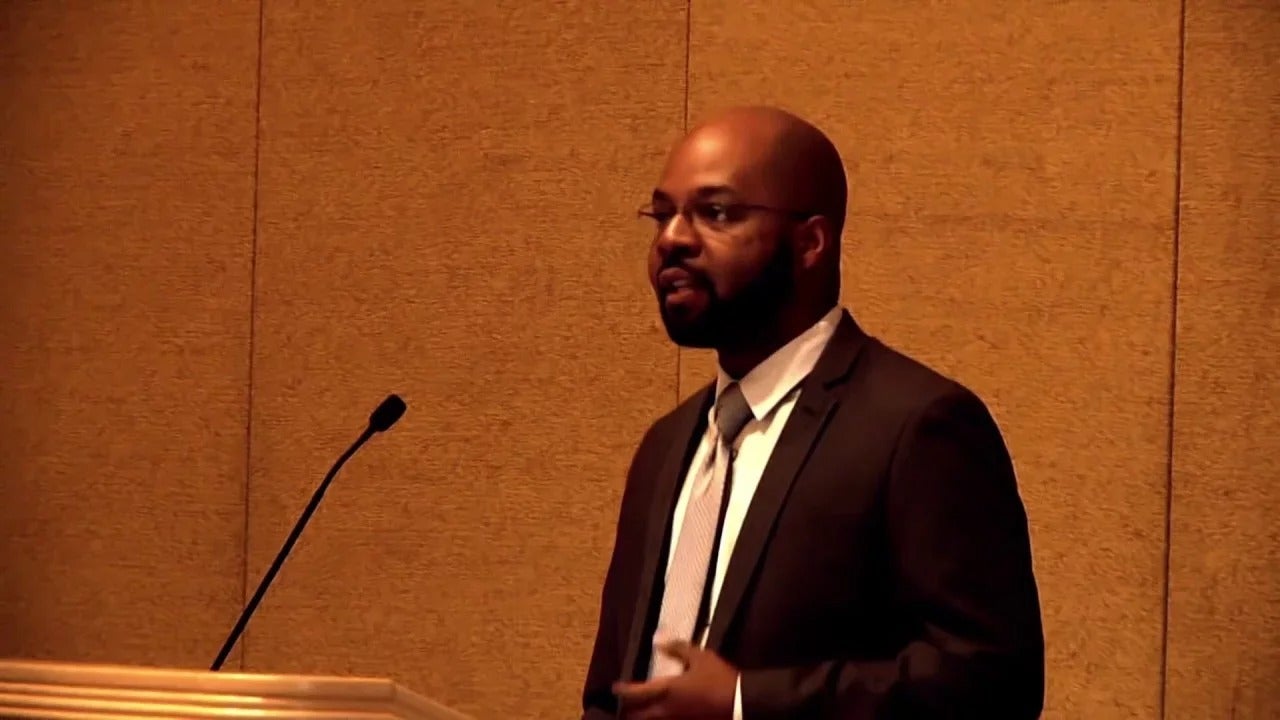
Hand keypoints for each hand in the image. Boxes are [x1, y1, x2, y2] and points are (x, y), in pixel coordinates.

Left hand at [612, 640, 736, 718]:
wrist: (742, 703)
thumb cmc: (720, 678)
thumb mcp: (700, 657)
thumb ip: (678, 648)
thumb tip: (657, 640)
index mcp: (667, 690)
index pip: (636, 693)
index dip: (623, 690)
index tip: (615, 687)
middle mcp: (667, 710)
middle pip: (638, 716)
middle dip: (628, 711)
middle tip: (624, 706)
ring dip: (643, 718)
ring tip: (639, 713)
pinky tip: (662, 715)